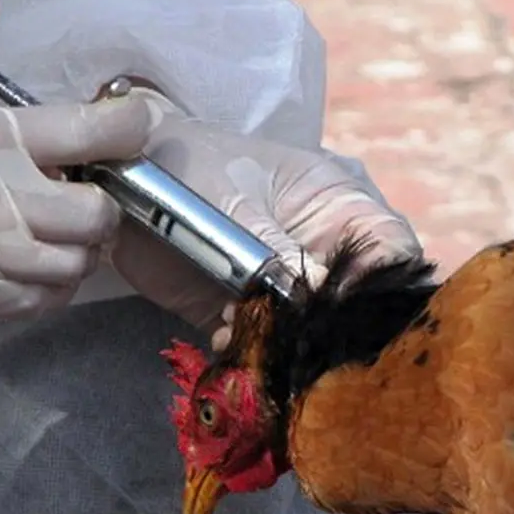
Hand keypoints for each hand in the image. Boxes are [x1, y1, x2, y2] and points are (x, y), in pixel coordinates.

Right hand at [0, 0, 153, 322]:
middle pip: (98, 212)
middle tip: (81, 189)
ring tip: (54, 228)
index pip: (92, 133)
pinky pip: (44, 300)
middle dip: (102, 201)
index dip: (126, 126)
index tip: (129, 122)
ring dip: (77, 246)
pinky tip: (29, 260)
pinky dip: (50, 283)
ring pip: (77, 262)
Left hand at [109, 88, 420, 336]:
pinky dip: (250, 352)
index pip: (392, 248)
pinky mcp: (246, 311)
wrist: (121, 177)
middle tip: (307, 335)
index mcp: (339, 206)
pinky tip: (228, 339)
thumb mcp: (236, 195)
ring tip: (254, 334)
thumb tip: (320, 287)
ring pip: (312, 331)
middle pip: (360, 301)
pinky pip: (263, 344)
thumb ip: (275, 243)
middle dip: (339, 326)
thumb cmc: (192, 162)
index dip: (387, 280)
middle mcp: (323, 250)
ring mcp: (285, 285)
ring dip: (290, 343)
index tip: (352, 303)